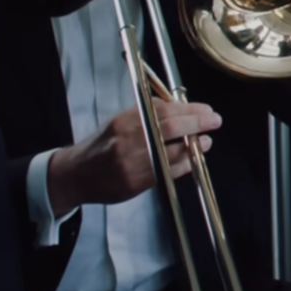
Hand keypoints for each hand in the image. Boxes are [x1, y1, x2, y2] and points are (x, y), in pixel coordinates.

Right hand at [45, 100, 220, 216]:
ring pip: (171, 152)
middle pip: (170, 128)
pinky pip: (166, 172)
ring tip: (204, 141)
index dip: (189, 109)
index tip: (205, 109)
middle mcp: (127, 141)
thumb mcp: (119, 122)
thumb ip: (147, 114)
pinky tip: (191, 158)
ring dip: (193, 146)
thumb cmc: (102, 146)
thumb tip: (180, 107)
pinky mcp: (134, 183)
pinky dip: (183, 165)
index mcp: (124, 121)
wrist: (76, 174)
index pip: (163, 110)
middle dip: (197, 123)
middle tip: (214, 121)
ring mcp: (131, 163)